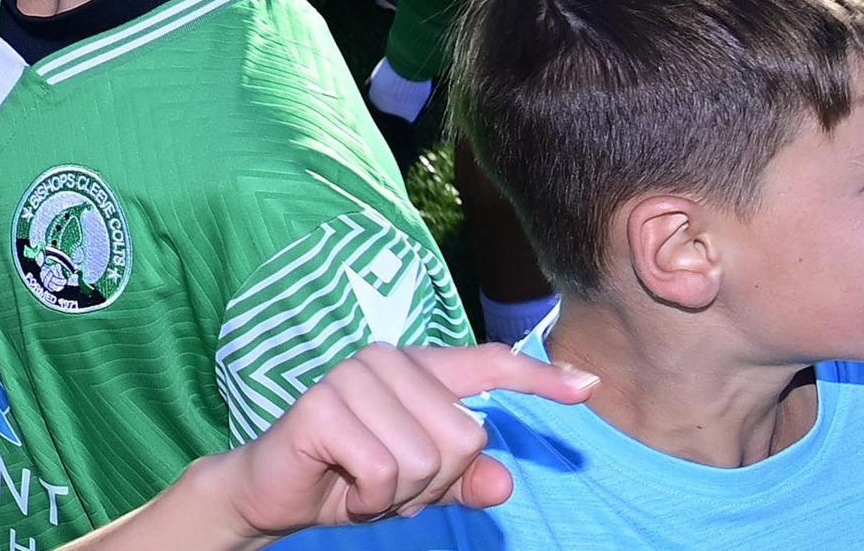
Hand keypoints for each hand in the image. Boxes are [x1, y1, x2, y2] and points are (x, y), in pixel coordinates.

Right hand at [189, 342, 593, 535]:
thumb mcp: (418, 487)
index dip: (539, 379)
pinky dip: (371, 500)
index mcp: (416, 371)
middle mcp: (386, 362)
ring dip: (398, 495)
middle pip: (463, 438)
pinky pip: (385, 472)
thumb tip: (503, 481)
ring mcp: (352, 378)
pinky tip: (345, 488)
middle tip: (387, 485)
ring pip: (425, 458)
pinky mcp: (323, 406)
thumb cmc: (351, 479)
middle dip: (432, 483)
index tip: (589, 387)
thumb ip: (463, 482)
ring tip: (363, 485)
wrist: (274, 491)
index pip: (487, 365)